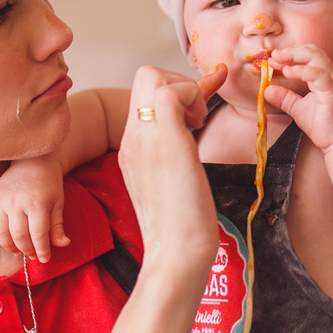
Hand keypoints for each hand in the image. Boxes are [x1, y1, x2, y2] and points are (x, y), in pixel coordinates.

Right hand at [0, 156, 67, 262]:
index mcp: (37, 202)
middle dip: (27, 250)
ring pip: (1, 233)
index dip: (41, 250)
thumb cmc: (49, 184)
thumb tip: (63, 244)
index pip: (38, 234)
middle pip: (19, 236)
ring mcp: (1, 200)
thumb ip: (58, 225)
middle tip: (32, 255)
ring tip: (18, 251)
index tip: (45, 259)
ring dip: (9, 246)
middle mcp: (16, 201)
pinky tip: (5, 239)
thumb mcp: (58, 203)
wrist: (32, 162)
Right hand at [118, 65, 225, 270]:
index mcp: (133, 148)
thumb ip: (179, 153)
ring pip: (153, 76)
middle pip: (145, 76)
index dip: (177, 90)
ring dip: (186, 88)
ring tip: (198, 122)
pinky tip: (200, 125)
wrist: (176, 256)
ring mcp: (144, 138)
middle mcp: (133, 138)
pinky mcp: (165, 142)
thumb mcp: (175, 181)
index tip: (200, 110)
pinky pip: (170, 92)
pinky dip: (192, 96)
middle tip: (198, 116)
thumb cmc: (181, 227)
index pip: (145, 95)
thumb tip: (194, 131)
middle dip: (180, 82)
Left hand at [265, 45, 332, 151]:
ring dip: (294, 55)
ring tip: (278, 60)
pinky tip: (287, 72)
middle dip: (290, 51)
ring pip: (316, 57)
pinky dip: (301, 70)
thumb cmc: (325, 125)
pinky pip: (318, 74)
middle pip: (311, 50)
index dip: (288, 54)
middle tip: (273, 56)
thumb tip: (267, 90)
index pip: (306, 55)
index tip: (272, 60)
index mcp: (322, 76)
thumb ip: (284, 98)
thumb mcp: (298, 109)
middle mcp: (329, 74)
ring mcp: (332, 81)